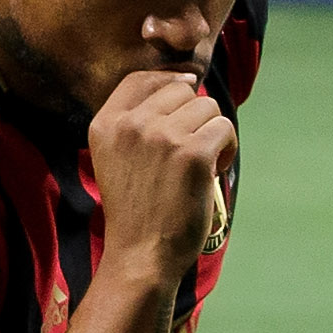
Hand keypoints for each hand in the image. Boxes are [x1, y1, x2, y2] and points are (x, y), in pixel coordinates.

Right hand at [88, 68, 231, 272]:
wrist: (140, 254)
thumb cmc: (136, 209)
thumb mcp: (115, 158)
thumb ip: (136, 122)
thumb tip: (187, 82)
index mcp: (105, 125)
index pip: (139, 78)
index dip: (168, 81)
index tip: (184, 96)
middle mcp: (130, 125)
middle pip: (181, 89)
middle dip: (194, 115)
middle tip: (190, 149)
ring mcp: (161, 137)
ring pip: (208, 107)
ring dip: (212, 132)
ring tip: (202, 163)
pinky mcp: (192, 154)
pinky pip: (224, 129)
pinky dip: (227, 150)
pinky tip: (213, 172)